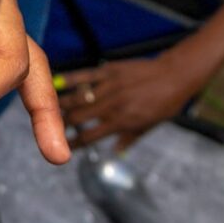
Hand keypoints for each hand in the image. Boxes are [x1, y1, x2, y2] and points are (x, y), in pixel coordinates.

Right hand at [57, 46, 212, 149]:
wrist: (175, 76)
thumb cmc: (165, 104)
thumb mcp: (148, 126)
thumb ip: (128, 139)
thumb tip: (115, 152)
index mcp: (121, 122)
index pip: (90, 137)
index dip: (73, 144)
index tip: (62, 146)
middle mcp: (112, 106)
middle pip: (78, 118)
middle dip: (61, 124)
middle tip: (51, 126)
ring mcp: (110, 86)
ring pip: (77, 97)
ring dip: (61, 104)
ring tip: (48, 108)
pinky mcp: (109, 70)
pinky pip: (86, 75)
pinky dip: (70, 78)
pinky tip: (56, 81)